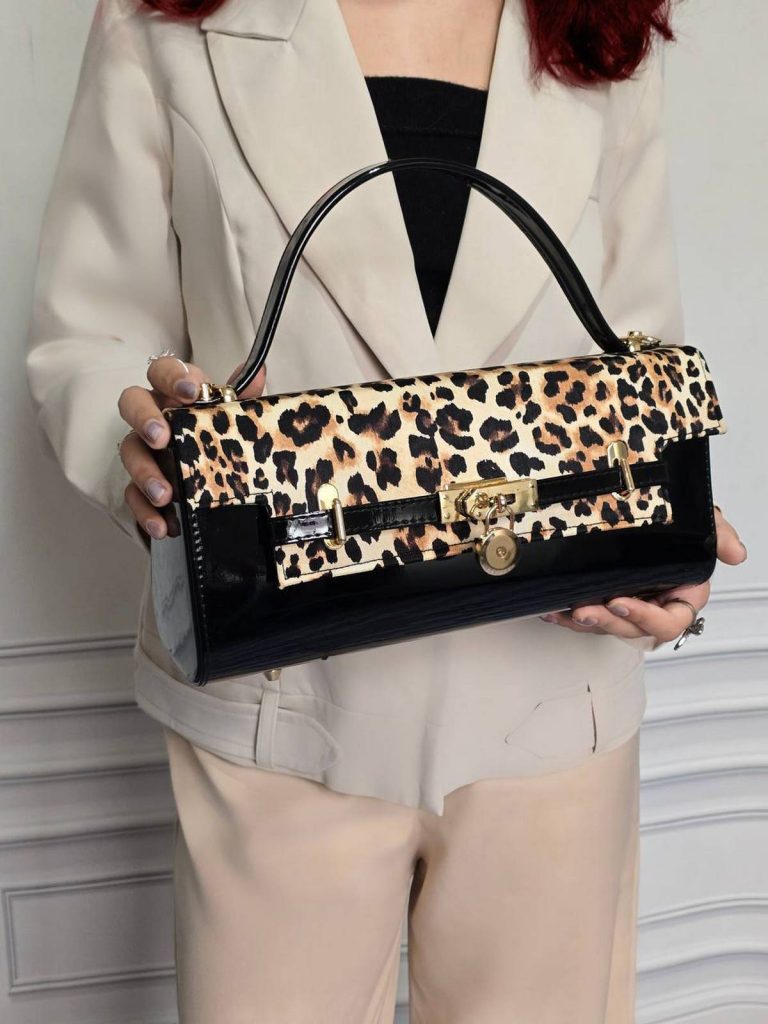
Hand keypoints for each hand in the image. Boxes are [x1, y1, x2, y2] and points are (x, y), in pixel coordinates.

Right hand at [117, 357, 265, 539]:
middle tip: (161, 437)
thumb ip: (246, 398)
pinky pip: (133, 496)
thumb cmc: (228, 439)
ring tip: (165, 494)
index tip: (190, 392)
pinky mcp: (143, 485)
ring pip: (130, 452)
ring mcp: (146, 451)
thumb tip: (260, 371)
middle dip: (144, 418)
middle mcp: (156, 417)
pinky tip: (163, 526)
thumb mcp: (241, 420)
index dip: (171, 376)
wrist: (227, 485)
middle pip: (132, 403)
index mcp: (178, 394)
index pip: (162, 371)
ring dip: (144, 473)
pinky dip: (145, 512)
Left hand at [540, 508, 746, 645]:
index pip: (670, 620)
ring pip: (607, 626)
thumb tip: (737, 554)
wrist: (636, 505)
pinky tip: (552, 609)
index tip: (621, 601)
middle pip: (634, 629)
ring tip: (566, 611)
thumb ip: (718, 535)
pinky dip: (567, 615)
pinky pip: (586, 616)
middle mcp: (654, 604)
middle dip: (608, 622)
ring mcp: (627, 603)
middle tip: (586, 609)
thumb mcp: (700, 521)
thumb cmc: (674, 522)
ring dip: (585, 622)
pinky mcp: (602, 599)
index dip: (646, 617)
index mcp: (680, 594)